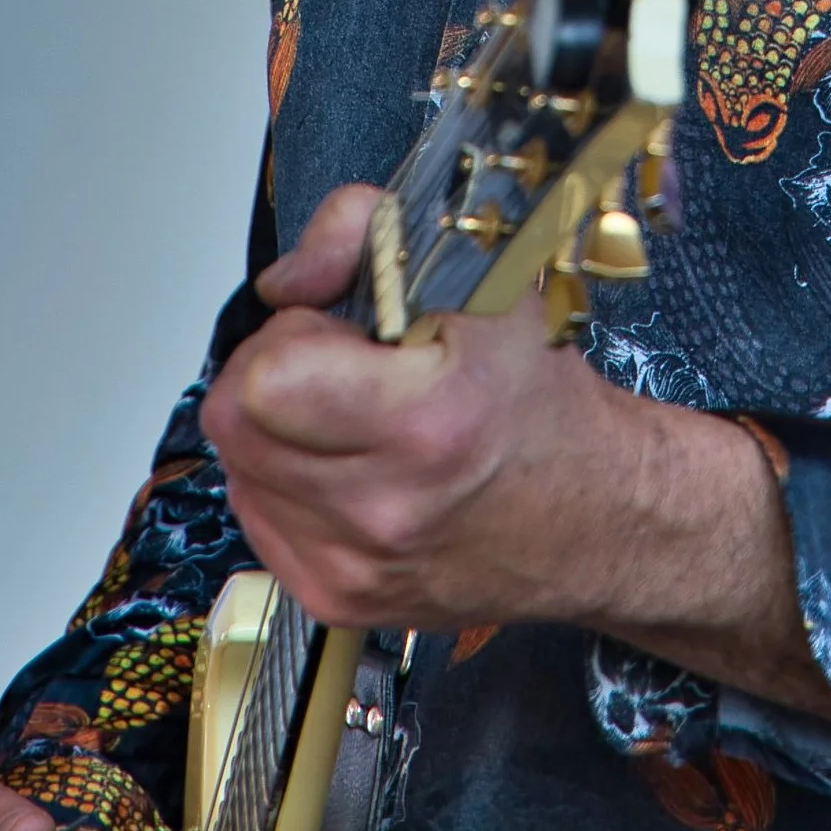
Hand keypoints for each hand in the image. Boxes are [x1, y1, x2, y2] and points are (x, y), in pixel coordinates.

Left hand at [201, 186, 830, 714]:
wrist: (593, 516)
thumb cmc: (538, 398)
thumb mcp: (480, 274)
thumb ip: (363, 231)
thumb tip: (286, 278)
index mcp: (427, 423)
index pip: (268, 380)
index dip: (292, 334)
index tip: (335, 329)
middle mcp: (386, 509)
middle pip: (237, 423)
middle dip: (273, 372)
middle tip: (337, 365)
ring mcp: (355, 566)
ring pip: (240, 469)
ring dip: (276, 428)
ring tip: (348, 413)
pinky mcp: (338, 599)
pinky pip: (260, 518)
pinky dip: (286, 480)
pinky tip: (347, 463)